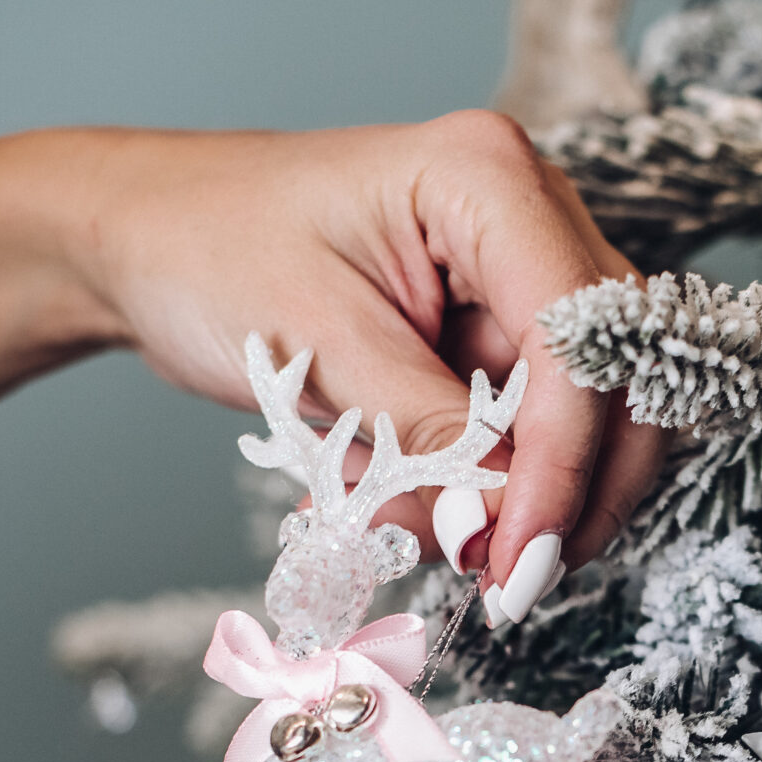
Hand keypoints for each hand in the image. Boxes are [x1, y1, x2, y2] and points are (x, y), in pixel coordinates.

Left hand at [0, 118, 662, 594]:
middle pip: (616, 378)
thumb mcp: (313, 349)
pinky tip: (435, 514)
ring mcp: (522, 275)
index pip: (577, 340)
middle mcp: (530, 214)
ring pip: (592, 415)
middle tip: (508, 583)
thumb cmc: (206, 254)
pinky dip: (496, 488)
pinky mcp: (501, 331)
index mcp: (486, 179)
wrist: (144, 241)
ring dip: (537, 499)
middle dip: (573, 492)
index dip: (563, 462)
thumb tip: (498, 527)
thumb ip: (423, 436)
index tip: (518, 560)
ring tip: (455, 553)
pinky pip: (534, 428)